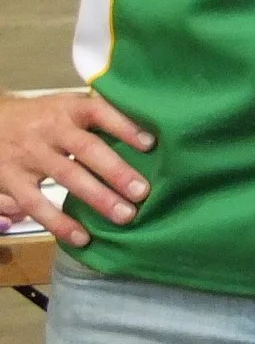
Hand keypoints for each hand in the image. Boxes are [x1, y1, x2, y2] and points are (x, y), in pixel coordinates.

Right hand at [0, 90, 154, 246]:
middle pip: (86, 149)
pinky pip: (36, 204)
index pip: (99, 112)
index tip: (151, 143)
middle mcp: (50, 130)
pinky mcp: (10, 180)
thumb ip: (98, 116)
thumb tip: (148, 127)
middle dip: (116, 171)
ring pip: (66, 176)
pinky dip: (59, 223)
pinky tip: (82, 237)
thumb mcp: (66, 107)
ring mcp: (30, 155)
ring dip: (97, 197)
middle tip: (142, 191)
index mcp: (69, 109)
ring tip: (125, 215)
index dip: (125, 126)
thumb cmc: (42, 118)